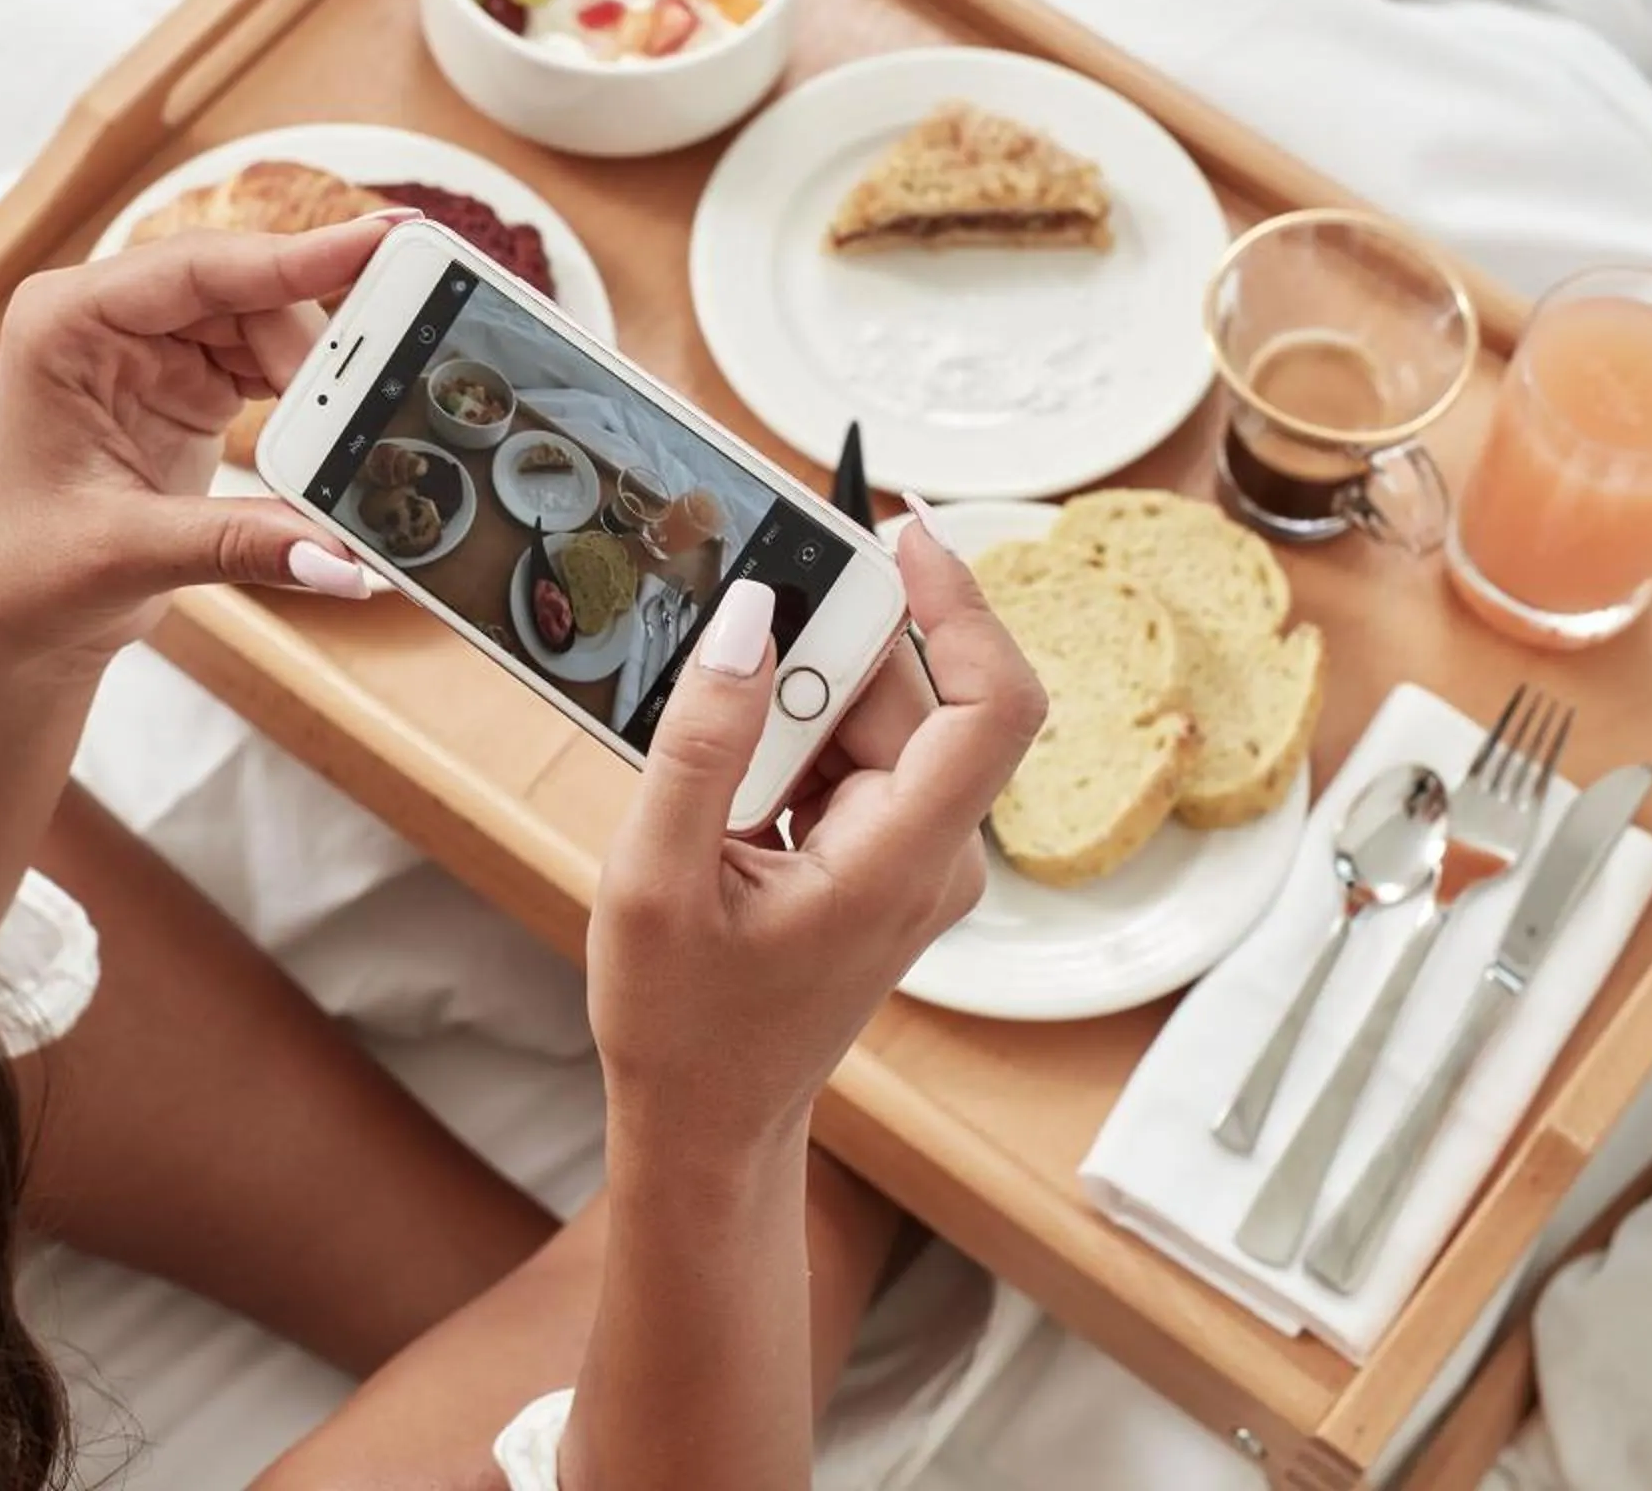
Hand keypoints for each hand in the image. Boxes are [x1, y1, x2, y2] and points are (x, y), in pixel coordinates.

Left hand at [0, 213, 408, 671]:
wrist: (8, 618)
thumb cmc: (24, 574)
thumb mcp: (130, 554)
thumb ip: (242, 544)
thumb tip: (344, 559)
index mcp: (65, 324)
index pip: (197, 268)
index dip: (295, 254)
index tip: (384, 237)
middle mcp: (107, 318)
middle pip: (246, 289)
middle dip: (317, 340)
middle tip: (393, 375)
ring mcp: (149, 346)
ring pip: (266, 323)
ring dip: (317, 376)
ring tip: (357, 431)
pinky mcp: (185, 383)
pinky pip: (267, 363)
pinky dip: (308, 397)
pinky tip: (337, 431)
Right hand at [585, 523, 1044, 1151]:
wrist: (706, 1122)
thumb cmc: (683, 1025)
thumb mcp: (659, 877)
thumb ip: (704, 740)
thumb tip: (750, 617)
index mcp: (901, 865)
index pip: (992, 707)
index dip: (964, 602)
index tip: (902, 529)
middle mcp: (932, 854)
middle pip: (907, 695)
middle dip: (816, 655)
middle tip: (723, 641)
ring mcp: (911, 856)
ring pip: (869, 720)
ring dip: (787, 708)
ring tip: (709, 764)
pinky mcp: (880, 854)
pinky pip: (846, 757)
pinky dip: (784, 745)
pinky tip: (721, 792)